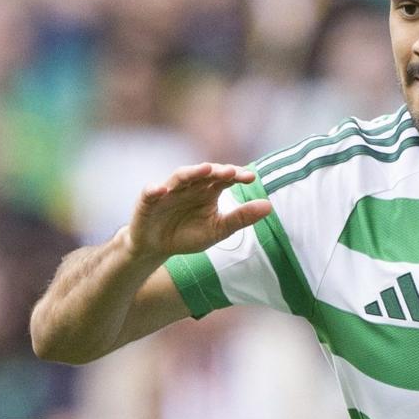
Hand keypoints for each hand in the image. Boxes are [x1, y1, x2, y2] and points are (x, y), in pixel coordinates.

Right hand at [126, 163, 272, 261]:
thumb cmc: (188, 235)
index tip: (251, 177)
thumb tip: (269, 206)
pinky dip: (155, 190)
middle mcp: (190, 186)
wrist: (158, 248)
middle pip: (204, 173)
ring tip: (204, 170)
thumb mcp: (218, 229)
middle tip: (231, 171)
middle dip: (217, 170)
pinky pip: (150, 192)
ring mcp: (169, 191)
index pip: (225, 178)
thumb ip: (241, 218)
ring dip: (191, 172)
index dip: (236, 175)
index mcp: (208, 190)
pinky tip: (161, 190)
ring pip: (180, 177)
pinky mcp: (148, 201)